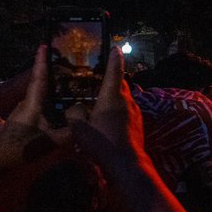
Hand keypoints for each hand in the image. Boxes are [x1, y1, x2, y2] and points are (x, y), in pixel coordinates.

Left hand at [0, 46, 66, 170]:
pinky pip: (42, 108)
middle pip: (42, 85)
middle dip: (54, 73)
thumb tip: (87, 125)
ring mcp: (24, 113)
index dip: (41, 61)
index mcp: (32, 104)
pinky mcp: (24, 122)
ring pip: (43, 97)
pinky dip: (53, 104)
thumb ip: (69, 134)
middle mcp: (27, 104)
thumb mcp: (48, 143)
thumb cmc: (18, 149)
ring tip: (72, 86)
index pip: (38, 78)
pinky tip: (63, 110)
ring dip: (55, 90)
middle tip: (71, 65)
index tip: (44, 45)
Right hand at [66, 49, 144, 169]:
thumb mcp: (78, 128)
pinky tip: (107, 119)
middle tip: (99, 76)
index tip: (116, 47)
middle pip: (119, 85)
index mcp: (113, 98)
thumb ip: (74, 113)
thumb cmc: (101, 143)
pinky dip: (117, 109)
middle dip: (111, 79)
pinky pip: (126, 111)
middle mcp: (127, 101)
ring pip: (123, 98)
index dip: (114, 59)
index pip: (115, 72)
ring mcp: (135, 113)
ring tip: (100, 100)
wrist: (125, 164)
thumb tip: (76, 108)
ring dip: (113, 96)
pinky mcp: (137, 124)